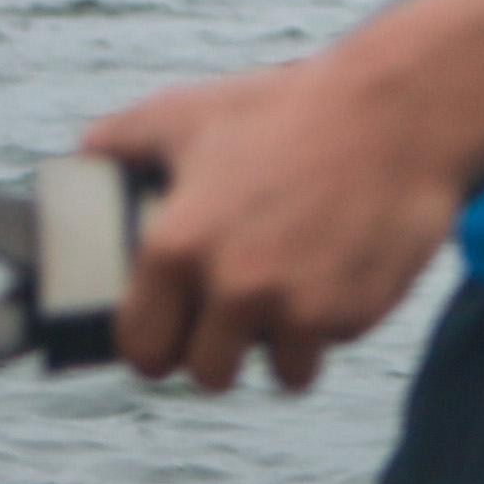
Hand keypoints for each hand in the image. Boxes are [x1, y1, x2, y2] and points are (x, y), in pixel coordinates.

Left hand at [89, 0, 483, 394]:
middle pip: (208, 374)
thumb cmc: (289, 108)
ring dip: (284, 350)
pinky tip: (341, 273)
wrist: (401, 113)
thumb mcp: (189, 113)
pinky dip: (336, 322)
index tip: (169, 342)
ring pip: (279, 372)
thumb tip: (83, 157)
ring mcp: (298, 307)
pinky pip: (334, 344)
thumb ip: (120, 141)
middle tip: (235, 325)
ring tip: (293, 308)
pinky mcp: (355, 312)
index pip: (142, 347)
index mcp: (176, 247)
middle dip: (220, 354)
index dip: (153, 348)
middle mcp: (233, 288)